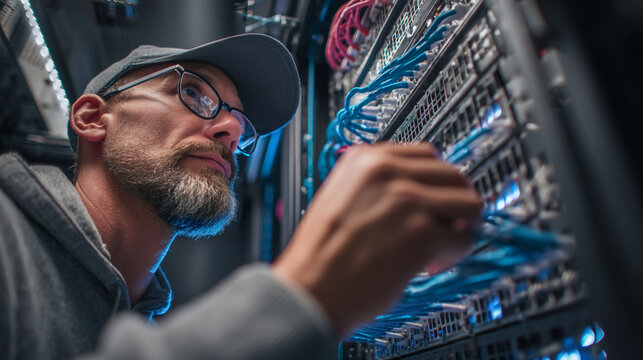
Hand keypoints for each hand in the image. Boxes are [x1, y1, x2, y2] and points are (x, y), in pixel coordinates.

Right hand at [272, 143, 481, 336]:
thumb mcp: (340, 196)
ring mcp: (407, 201)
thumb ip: (377, 185)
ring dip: (460, 226)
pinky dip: (454, 255)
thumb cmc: (320, 253)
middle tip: (441, 225)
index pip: (427, 154)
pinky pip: (464, 239)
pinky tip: (428, 264)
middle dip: (452, 203)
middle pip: (453, 175)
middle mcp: (388, 173)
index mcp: (366, 159)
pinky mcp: (422, 234)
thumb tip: (414, 189)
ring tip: (439, 245)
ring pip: (469, 203)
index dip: (435, 181)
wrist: (309, 289)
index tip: (434, 198)